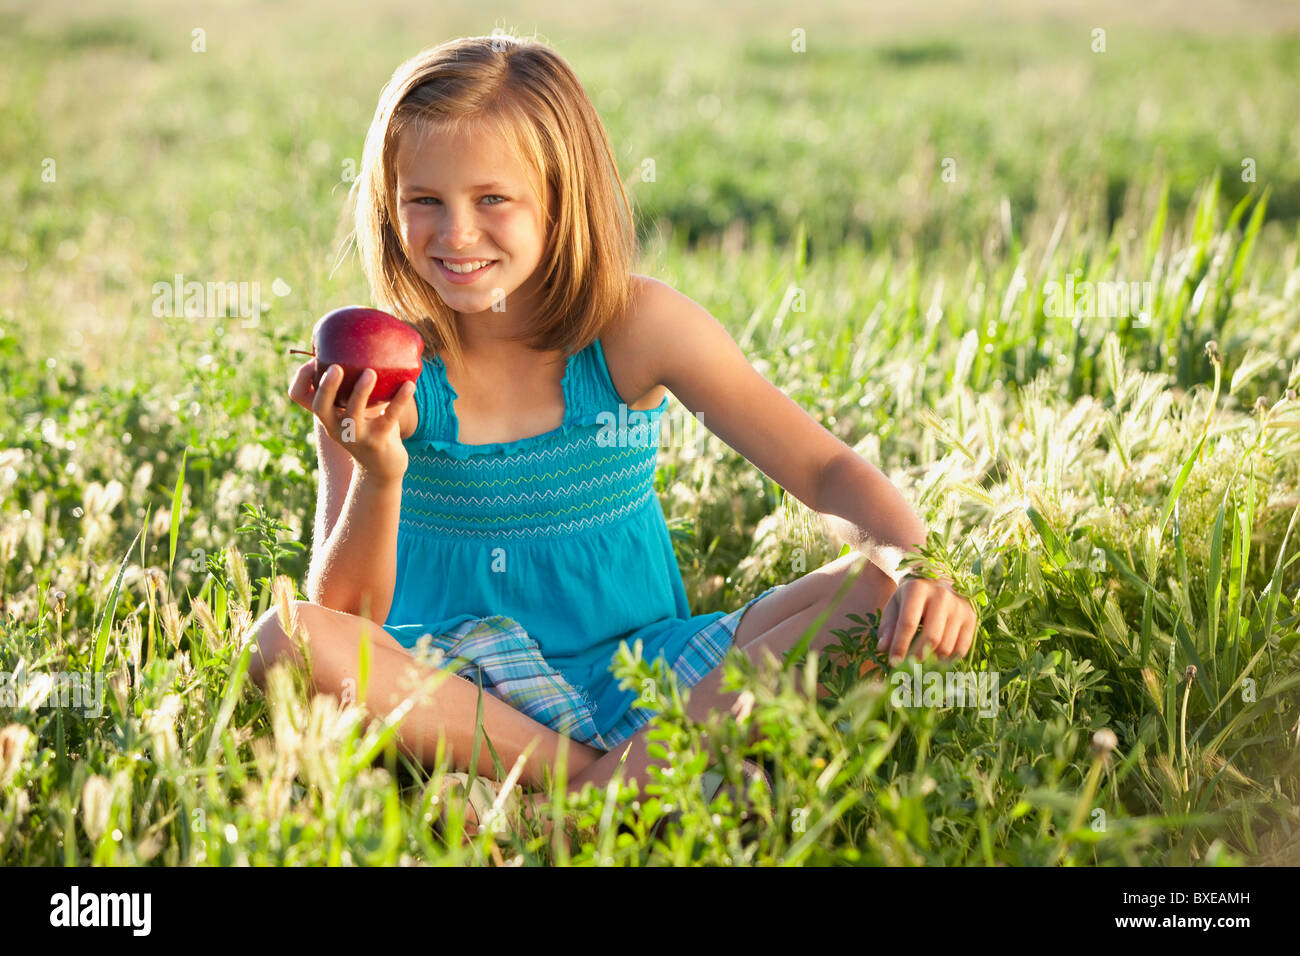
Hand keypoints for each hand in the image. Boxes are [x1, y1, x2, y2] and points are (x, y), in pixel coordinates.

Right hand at [288, 359, 414, 483]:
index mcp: (328, 417)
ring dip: (361, 392)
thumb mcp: (356, 411)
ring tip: (371, 372)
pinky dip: (399, 400)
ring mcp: (357, 437)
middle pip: (322, 407)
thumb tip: (358, 346)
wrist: (382, 467)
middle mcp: (337, 428)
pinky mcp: (379, 442)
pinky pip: (389, 417)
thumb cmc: (369, 428)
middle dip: (327, 388)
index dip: (303, 380)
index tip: (313, 361)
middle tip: (336, 367)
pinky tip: (409, 384)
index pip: (304, 399)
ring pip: (354, 414)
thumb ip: (352, 388)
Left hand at [876, 573, 975, 664]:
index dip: (900, 646)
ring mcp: (960, 607)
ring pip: (947, 646)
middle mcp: (942, 596)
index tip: (893, 662)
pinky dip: (948, 660)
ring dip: (932, 660)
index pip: (908, 623)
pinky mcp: (972, 617)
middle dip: (917, 657)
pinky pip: (961, 648)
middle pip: (931, 637)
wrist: (938, 581)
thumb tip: (883, 649)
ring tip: (921, 662)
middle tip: (908, 667)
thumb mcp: (895, 605)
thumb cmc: (911, 597)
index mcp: (918, 589)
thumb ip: (887, 626)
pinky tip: (937, 659)